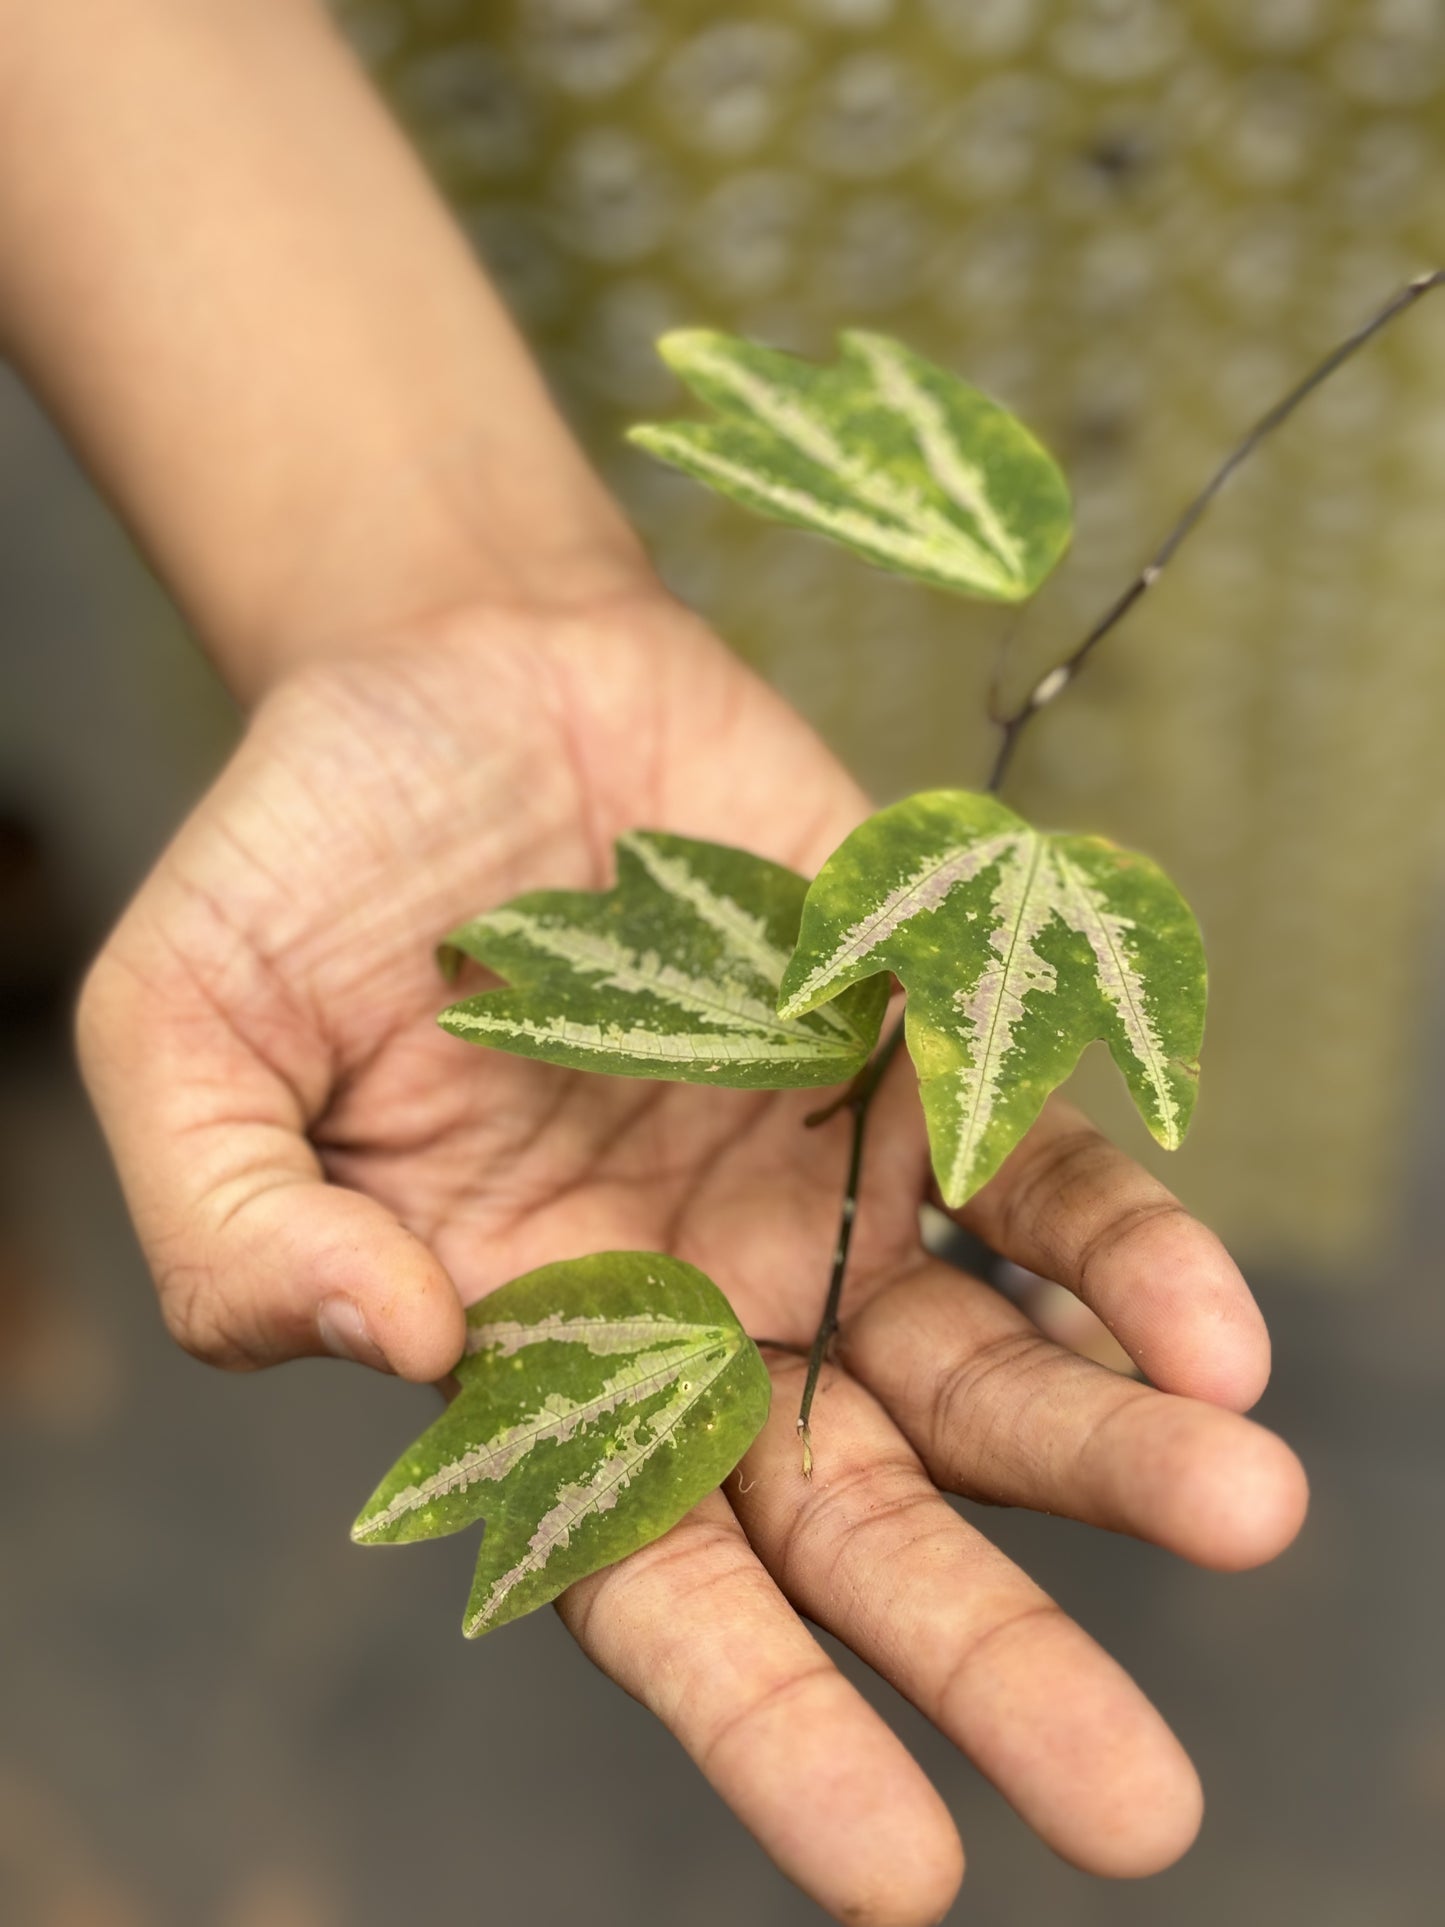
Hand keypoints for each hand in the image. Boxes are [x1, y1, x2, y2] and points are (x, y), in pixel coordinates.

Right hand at [79, 591, 1306, 1924]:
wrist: (444, 669)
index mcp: (532, 1343)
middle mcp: (699, 1294)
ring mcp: (819, 1174)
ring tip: (1244, 1513)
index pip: (659, 1580)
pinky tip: (1209, 1329)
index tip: (902, 1872)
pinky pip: (1036, 1164)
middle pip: (864, 1512)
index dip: (771, 1725)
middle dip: (996, 1651)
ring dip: (1113, 1449)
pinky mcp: (910, 1036)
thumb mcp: (181, 1046)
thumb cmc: (295, 867)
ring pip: (985, 1356)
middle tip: (1136, 1810)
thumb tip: (393, 1354)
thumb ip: (238, 1231)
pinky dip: (1124, 1246)